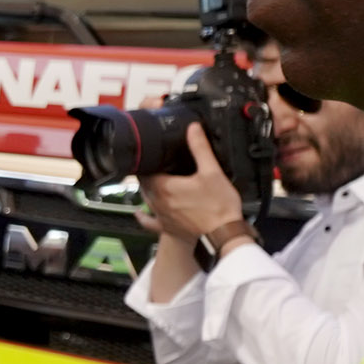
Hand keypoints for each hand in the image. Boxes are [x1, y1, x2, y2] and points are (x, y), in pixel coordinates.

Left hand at [138, 124, 245, 239]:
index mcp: (164, 187)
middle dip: (147, 174)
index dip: (146, 162)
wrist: (224, 234)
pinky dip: (143, 217)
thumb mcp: (212, 171)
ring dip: (147, 190)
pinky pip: (149, 222)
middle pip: (144, 184)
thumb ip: (200, 148)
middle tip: (153, 165)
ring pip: (146, 200)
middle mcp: (158, 202)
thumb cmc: (219, 205)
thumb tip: (193, 129)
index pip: (145, 171)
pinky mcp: (167, 228)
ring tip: (152, 180)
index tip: (149, 155)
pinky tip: (139, 213)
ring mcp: (161, 216)